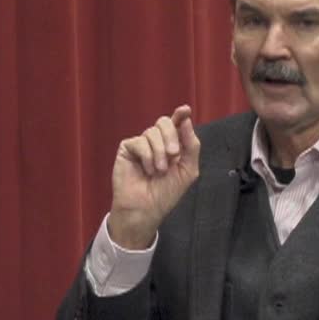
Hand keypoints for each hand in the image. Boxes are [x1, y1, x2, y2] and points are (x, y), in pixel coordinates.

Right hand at [107, 105, 201, 248]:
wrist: (146, 209)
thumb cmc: (166, 193)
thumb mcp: (187, 170)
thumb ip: (191, 146)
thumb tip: (186, 120)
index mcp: (172, 145)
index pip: (176, 124)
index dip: (180, 115)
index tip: (185, 110)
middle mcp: (156, 142)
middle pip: (164, 122)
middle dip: (171, 136)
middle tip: (174, 155)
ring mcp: (141, 144)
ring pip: (152, 132)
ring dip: (160, 152)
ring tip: (159, 171)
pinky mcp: (127, 149)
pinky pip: (139, 142)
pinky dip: (147, 156)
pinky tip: (147, 170)